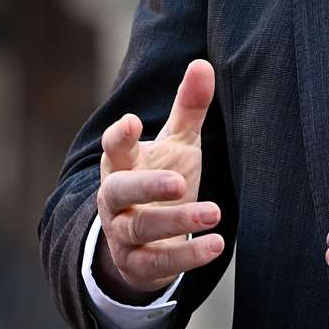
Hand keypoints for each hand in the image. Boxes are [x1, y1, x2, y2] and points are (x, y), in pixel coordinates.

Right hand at [93, 59, 224, 301]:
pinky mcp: (138, 264)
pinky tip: (214, 245)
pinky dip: (186, 258)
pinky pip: (158, 264)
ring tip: (214, 212)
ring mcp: (123, 233)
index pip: (113, 148)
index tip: (132, 122)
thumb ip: (188, 106)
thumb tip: (203, 63)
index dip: (119, 136)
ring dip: (177, 222)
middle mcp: (115, 198)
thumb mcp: (177, 143)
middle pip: (119, 191)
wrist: (145, 240)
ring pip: (140, 228)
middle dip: (147, 186)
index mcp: (122, 164)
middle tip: (180, 181)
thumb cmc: (162, 178)